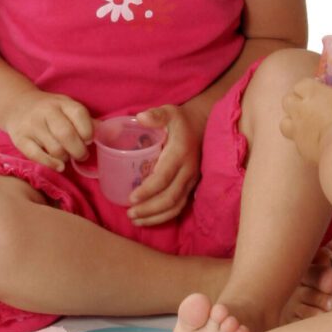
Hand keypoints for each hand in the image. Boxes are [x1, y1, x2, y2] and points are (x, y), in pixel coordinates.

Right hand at [5, 90, 93, 170]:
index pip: (79, 114)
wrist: (18, 105)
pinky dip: (51, 164)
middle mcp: (46, 112)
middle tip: (82, 155)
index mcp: (62, 103)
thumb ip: (89, 122)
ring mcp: (32, 126)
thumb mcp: (70, 109)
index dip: (88, 131)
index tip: (89, 140)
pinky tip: (59, 165)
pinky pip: (37, 156)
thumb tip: (115, 133)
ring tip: (68, 156)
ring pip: (54, 148)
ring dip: (66, 157)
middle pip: (66, 135)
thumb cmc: (51, 111)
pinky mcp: (20, 139)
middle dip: (79, 150)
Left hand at [128, 104, 202, 225]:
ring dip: (156, 217)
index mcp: (180, 154)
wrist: (202, 126)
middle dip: (149, 209)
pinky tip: (148, 219)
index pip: (164, 177)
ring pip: (175, 206)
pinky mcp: (191, 186)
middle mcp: (188, 170)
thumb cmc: (179, 121)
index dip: (148, 190)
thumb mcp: (169, 111)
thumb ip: (156, 115)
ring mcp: (191, 180)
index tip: (131, 198)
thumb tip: (140, 118)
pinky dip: (164, 216)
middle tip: (129, 213)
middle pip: (169, 197)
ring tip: (136, 220)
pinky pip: (180, 206)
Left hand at [281, 65, 331, 163]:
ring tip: (308, 123)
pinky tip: (316, 142)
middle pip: (288, 100)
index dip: (308, 86)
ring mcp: (298, 132)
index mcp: (312, 93)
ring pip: (284, 122)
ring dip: (293, 121)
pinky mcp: (301, 150)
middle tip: (312, 105)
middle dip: (297, 101)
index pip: (300, 84)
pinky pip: (295, 142)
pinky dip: (302, 140)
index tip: (320, 90)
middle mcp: (300, 110)